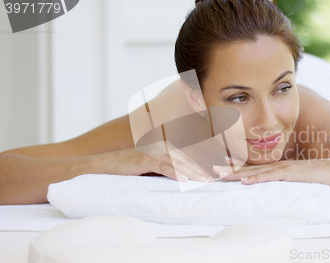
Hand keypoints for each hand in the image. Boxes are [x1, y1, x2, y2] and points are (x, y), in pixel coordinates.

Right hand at [94, 141, 214, 181]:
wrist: (104, 165)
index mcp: (166, 148)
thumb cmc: (129, 169)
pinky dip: (174, 173)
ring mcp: (153, 152)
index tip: (215, 176)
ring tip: (205, 182)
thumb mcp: (152, 169)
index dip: (201, 167)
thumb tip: (187, 181)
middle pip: (186, 160)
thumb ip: (168, 171)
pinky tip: (184, 180)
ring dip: (192, 172)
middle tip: (215, 181)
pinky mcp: (144, 160)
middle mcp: (162, 147)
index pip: (188, 159)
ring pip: (178, 163)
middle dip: (201, 170)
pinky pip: (162, 166)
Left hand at [213, 157, 329, 186]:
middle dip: (230, 169)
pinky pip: (270, 176)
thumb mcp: (299, 177)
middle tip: (212, 169)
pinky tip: (244, 180)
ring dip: (236, 173)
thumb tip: (276, 183)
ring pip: (255, 171)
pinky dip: (256, 178)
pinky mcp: (290, 173)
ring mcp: (283, 168)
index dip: (237, 167)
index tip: (222, 167)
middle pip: (249, 168)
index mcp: (278, 166)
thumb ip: (287, 179)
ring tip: (220, 174)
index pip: (254, 167)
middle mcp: (277, 164)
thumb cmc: (320, 175)